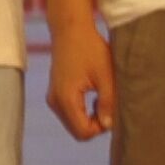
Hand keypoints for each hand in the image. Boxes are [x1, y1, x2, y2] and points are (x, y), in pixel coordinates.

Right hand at [46, 12, 114, 141]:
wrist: (71, 31)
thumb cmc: (91, 49)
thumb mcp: (106, 76)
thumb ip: (107, 103)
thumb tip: (108, 125)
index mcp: (67, 99)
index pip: (83, 132)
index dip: (101, 127)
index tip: (111, 110)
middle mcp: (55, 102)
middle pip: (77, 131)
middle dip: (95, 124)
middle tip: (108, 105)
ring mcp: (53, 98)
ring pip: (73, 123)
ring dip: (89, 118)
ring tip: (101, 98)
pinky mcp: (55, 94)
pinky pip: (69, 114)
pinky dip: (82, 111)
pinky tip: (92, 96)